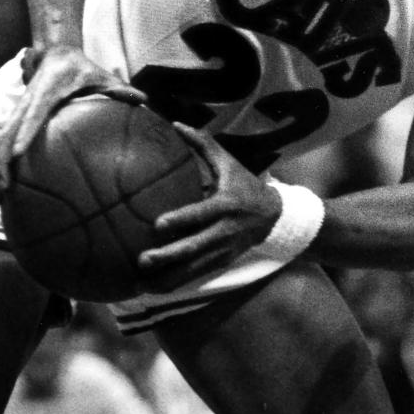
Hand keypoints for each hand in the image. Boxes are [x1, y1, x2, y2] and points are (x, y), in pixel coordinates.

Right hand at [0, 46, 145, 201]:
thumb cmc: (81, 68)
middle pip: (7, 134)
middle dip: (1, 162)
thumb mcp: (101, 76)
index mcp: (47, 93)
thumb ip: (120, 89)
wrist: (55, 53)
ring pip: (1, 141)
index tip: (19, 155)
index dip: (24, 134)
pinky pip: (4, 142)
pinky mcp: (17, 118)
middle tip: (3, 190)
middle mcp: (28, 103)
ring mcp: (19, 111)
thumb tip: (144, 99)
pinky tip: (1, 188)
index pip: (33, 115)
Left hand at [136, 124, 281, 292]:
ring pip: (193, 269)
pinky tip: (153, 290)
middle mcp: (224, 230)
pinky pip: (196, 276)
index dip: (182, 219)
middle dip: (168, 256)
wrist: (273, 216)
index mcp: (225, 204)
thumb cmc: (244, 184)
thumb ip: (203, 144)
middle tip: (142, 259)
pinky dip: (175, 284)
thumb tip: (175, 124)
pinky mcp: (221, 263)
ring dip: (168, 278)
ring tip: (141, 283)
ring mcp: (223, 250)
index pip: (202, 214)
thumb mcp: (228, 162)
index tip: (158, 224)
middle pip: (195, 247)